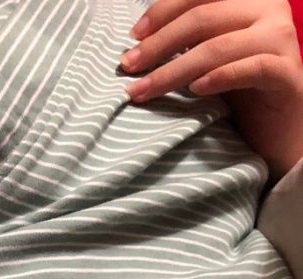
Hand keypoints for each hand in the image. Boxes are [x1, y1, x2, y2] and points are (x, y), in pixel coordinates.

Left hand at [121, 0, 302, 181]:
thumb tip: (139, 39)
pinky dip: (219, 77)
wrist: (277, 129)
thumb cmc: (239, 89)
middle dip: (159, 44)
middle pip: (203, 18)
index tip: (133, 37)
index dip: (163, 11)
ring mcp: (281, 39)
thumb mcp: (210, 54)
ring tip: (144, 89)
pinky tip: (194, 90)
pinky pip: (251, 68)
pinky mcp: (287, 73)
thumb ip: (188, 37)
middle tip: (128, 67)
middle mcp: (270, 9)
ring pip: (219, 46)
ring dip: (174, 69)